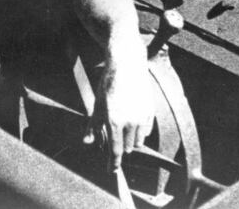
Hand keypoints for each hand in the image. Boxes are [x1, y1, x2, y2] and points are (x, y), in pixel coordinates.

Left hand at [84, 40, 153, 171]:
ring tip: (123, 127)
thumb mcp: (97, 105)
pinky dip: (139, 132)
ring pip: (137, 142)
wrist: (127, 67)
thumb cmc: (109, 86)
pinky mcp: (150, 113)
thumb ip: (93, 126)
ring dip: (130, 140)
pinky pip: (146, 132)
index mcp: (114, 121)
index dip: (113, 163)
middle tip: (114, 137)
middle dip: (119, 146)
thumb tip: (87, 143)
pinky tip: (133, 121)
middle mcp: (130, 122)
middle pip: (126, 148)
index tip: (112, 171)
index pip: (115, 150)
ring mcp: (142, 118)